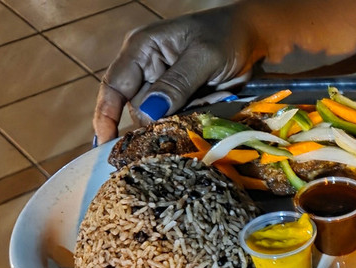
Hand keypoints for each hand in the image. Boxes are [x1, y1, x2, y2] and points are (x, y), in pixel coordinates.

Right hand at [93, 8, 254, 143]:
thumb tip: (149, 112)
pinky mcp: (181, 100)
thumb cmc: (224, 35)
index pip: (114, 86)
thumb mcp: (203, 56)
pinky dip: (199, 115)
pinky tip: (217, 96)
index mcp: (141, 50)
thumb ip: (177, 84)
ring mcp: (164, 87)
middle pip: (140, 110)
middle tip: (201, 102)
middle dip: (167, 116)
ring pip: (163, 119)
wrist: (249, 36)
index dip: (106, 116)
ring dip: (188, 115)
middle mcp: (146, 70)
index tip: (106, 144)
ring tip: (214, 93)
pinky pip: (182, 119)